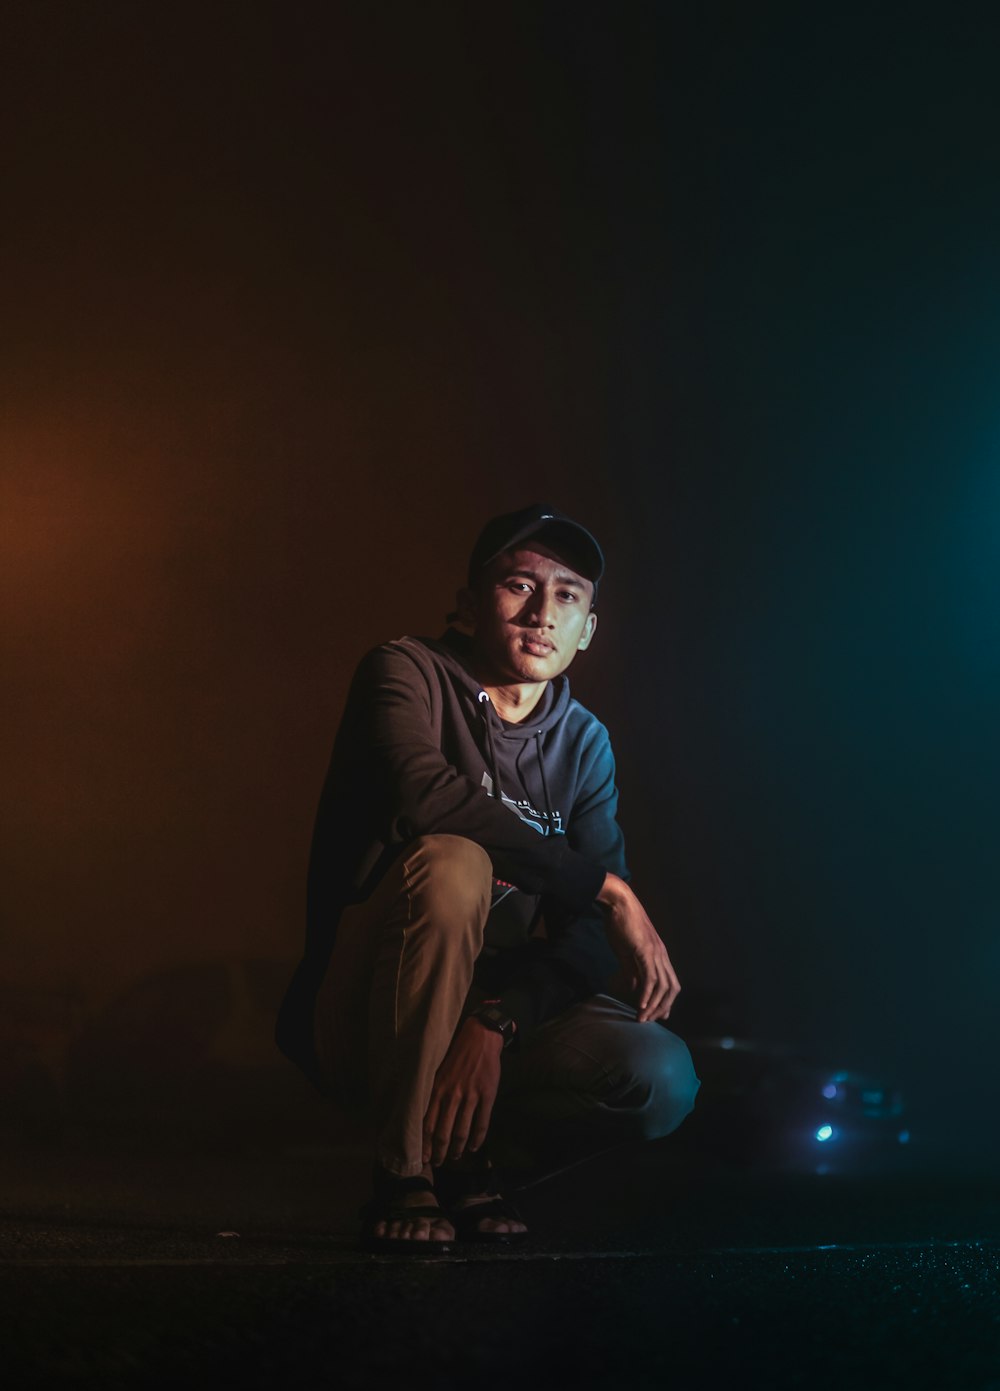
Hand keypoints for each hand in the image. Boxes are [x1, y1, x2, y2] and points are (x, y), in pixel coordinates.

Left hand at [422, 1017, 503, 1165]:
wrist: (480, 1037)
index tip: (422, 1157)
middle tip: (437, 1163)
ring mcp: (470, 1096)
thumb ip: (433, 1092)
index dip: (424, 1143)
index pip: (426, 1123)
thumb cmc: (457, 1054)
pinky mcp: (487, 1095)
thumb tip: (423, 1115)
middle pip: (442, 1132)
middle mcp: (451, 1095)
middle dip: (439, 1152)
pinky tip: (474, 1147)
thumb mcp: (438, 1072)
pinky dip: (477, 1139)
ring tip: (456, 1157)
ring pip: (461, 1131)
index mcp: (437, 1089)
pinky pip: (481, 1123)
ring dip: (458, 1148)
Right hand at [597, 873, 680, 1022]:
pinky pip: (650, 977)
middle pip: (672, 988)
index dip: (665, 1001)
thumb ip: (631, 970)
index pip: (669, 983)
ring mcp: (655, 953)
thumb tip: (633, 987)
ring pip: (662, 986)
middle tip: (649, 1020)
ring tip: (642, 1017)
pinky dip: (647, 993)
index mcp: (659, 955)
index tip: (655, 1015)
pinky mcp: (645, 951)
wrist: (618, 903)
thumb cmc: (620, 924)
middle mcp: (662, 955)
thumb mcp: (626, 951)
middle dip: (662, 1007)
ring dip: (653, 1005)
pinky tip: (640, 1005)